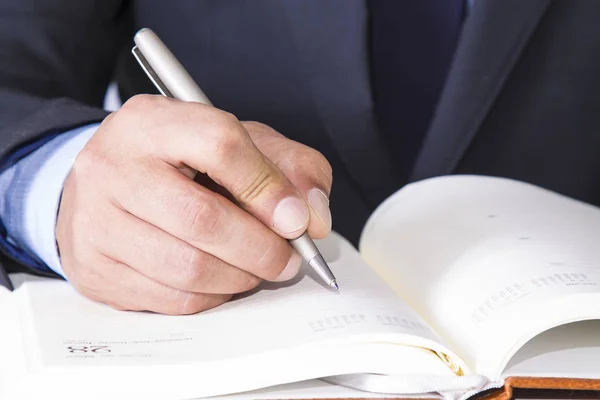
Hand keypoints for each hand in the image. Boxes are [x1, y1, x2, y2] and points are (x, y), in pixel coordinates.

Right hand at [56, 95, 332, 314]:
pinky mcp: (95, 268)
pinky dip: (212, 297)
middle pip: (202, 218)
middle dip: (261, 249)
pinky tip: (222, 280)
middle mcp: (114, 167)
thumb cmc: (181, 163)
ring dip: (240, 278)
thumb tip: (313, 219)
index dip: (268, 188)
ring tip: (257, 269)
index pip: (220, 146)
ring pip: (187, 267)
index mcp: (153, 122)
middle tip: (287, 260)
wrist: (108, 186)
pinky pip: (170, 298)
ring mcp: (96, 221)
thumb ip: (290, 168)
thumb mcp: (239, 144)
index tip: (296, 220)